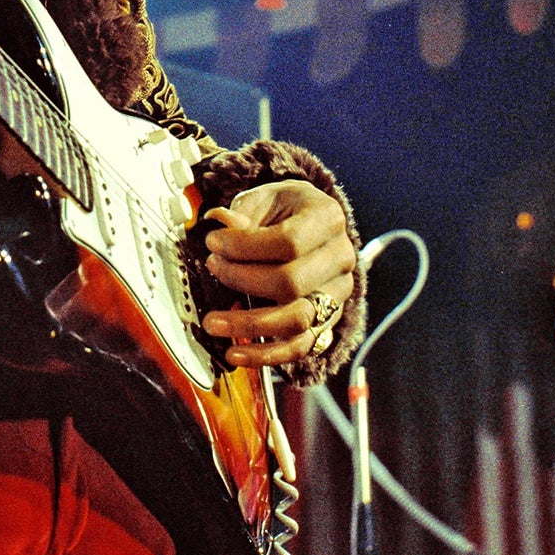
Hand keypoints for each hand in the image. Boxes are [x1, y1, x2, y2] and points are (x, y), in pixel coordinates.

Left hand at [199, 180, 354, 368]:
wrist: (308, 227)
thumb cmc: (284, 211)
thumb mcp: (265, 199)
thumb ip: (244, 214)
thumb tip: (222, 226)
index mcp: (328, 219)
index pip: (289, 241)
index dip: (245, 246)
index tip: (214, 244)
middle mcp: (340, 258)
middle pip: (292, 283)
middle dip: (242, 280)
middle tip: (213, 270)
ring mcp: (337, 294)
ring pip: (297, 320)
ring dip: (249, 325)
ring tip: (214, 323)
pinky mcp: (327, 322)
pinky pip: (300, 347)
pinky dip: (266, 354)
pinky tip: (236, 352)